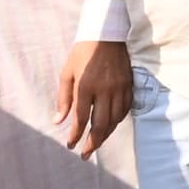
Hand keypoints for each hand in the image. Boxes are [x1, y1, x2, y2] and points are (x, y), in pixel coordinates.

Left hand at [57, 39, 131, 154]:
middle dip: (92, 143)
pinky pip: (125, 109)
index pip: (80, 118)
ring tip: (97, 143)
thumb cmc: (83, 53)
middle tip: (85, 154)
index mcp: (85, 86)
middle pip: (100, 124)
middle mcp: (104, 90)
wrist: (107, 34)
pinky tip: (111, 125)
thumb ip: (63, 98)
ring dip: (106, 135)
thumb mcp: (67, 73)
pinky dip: (118, 121)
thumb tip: (58, 121)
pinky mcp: (129, 85)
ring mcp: (119, 88)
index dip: (75, 135)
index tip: (70, 146)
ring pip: (115, 120)